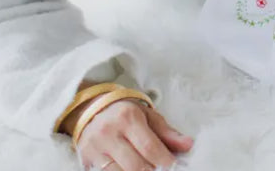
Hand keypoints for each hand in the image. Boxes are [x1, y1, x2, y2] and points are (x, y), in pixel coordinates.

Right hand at [76, 100, 193, 170]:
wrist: (91, 109)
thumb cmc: (125, 113)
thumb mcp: (148, 116)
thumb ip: (168, 133)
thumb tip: (188, 145)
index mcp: (128, 117)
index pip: (149, 147)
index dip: (164, 160)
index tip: (173, 165)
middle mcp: (109, 132)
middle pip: (135, 165)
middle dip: (152, 170)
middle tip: (159, 168)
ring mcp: (95, 148)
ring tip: (145, 167)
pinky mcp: (86, 159)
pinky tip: (129, 169)